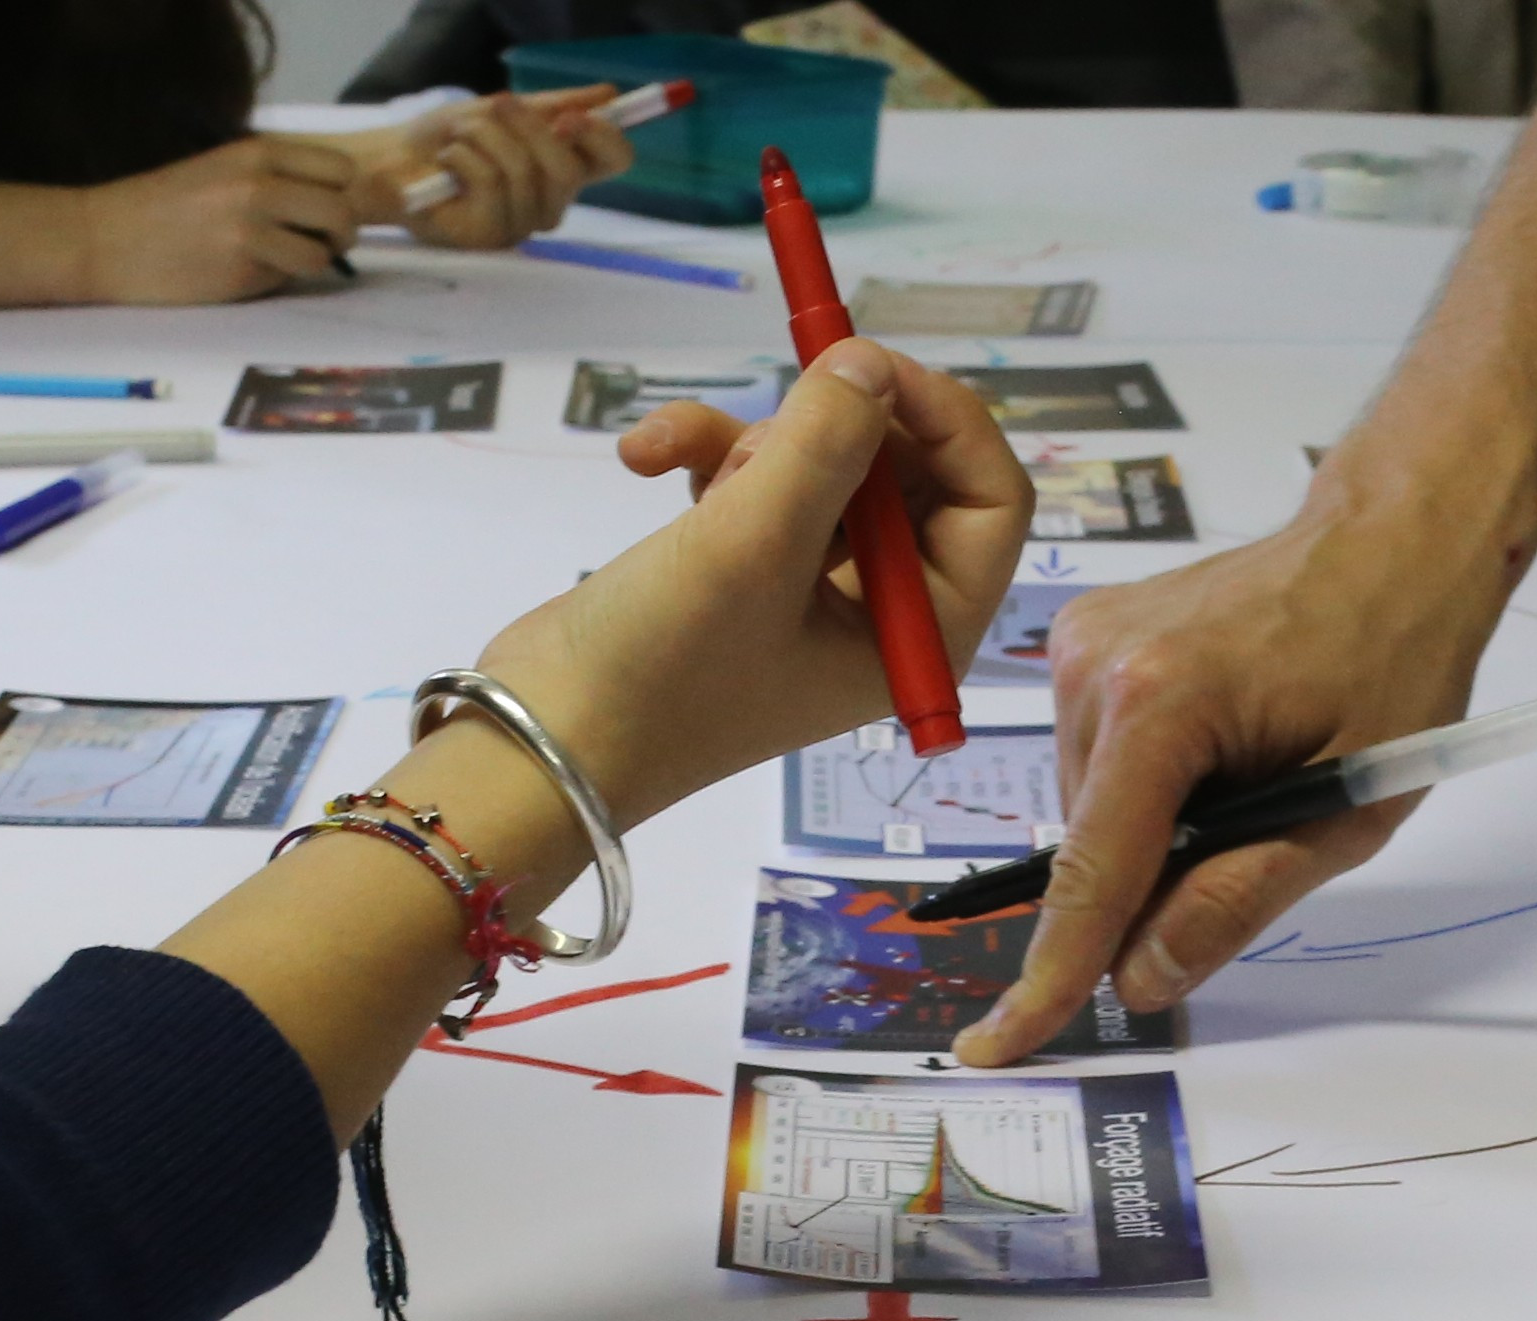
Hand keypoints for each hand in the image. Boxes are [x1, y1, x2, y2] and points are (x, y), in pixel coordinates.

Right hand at [61, 136, 364, 302]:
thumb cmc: (163, 208)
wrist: (104, 239)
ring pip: (325, 249)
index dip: (343, 193)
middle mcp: (259, 183)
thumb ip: (276, 178)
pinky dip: (281, 279)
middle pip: (344, 209)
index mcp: (257, 151)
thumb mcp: (223, 170)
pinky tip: (249, 272)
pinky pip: (291, 276)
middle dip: (340, 232)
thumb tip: (341, 201)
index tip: (326, 209)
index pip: (340, 167)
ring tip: (282, 258)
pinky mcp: (241, 268)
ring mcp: (251, 226)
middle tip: (318, 242)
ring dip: (314, 260)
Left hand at [362, 88, 638, 251]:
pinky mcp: (488, 236)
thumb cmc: (447, 140)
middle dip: (530, 127)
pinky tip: (446, 163)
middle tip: (498, 104)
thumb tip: (606, 96)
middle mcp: (549, 202)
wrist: (392, 162)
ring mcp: (521, 225)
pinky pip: (490, 184)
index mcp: (561, 169)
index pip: (613, 160)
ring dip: (485, 137)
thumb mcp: (501, 111)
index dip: (604, 137)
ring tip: (459, 137)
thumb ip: (553, 105)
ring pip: (524, 172)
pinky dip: (463, 156)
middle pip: (570, 170)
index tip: (574, 116)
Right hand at [475, 340, 1031, 822]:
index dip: (947, 418)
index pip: (993, 500)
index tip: (871, 366)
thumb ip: (826, 442)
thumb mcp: (753, 544)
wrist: (543, 739)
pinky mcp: (746, 569)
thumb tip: (870, 364)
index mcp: (922, 633)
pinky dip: (708, 456)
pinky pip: (758, 480)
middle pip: (910, 469)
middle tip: (774, 408)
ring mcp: (813, 591)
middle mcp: (883, 614)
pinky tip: (646, 457)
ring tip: (688, 463)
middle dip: (835, 426)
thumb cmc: (662, 667)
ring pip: (824, 462)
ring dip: (756, 440)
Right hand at [954, 503, 1521, 1064]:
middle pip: (1092, 849)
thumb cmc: (1392, 657)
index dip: (1050, 977)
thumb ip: (1238, 899)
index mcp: (1160, 703)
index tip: (996, 1046)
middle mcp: (1094, 665)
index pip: (1090, 876)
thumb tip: (1143, 978)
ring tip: (1252, 764)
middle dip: (1155, 879)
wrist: (1390, 541)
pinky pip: (1097, 761)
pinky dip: (1149, 782)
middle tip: (1266, 825)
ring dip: (1157, 827)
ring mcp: (1078, 643)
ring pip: (1092, 812)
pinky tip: (1220, 740)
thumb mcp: (1345, 808)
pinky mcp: (1081, 638)